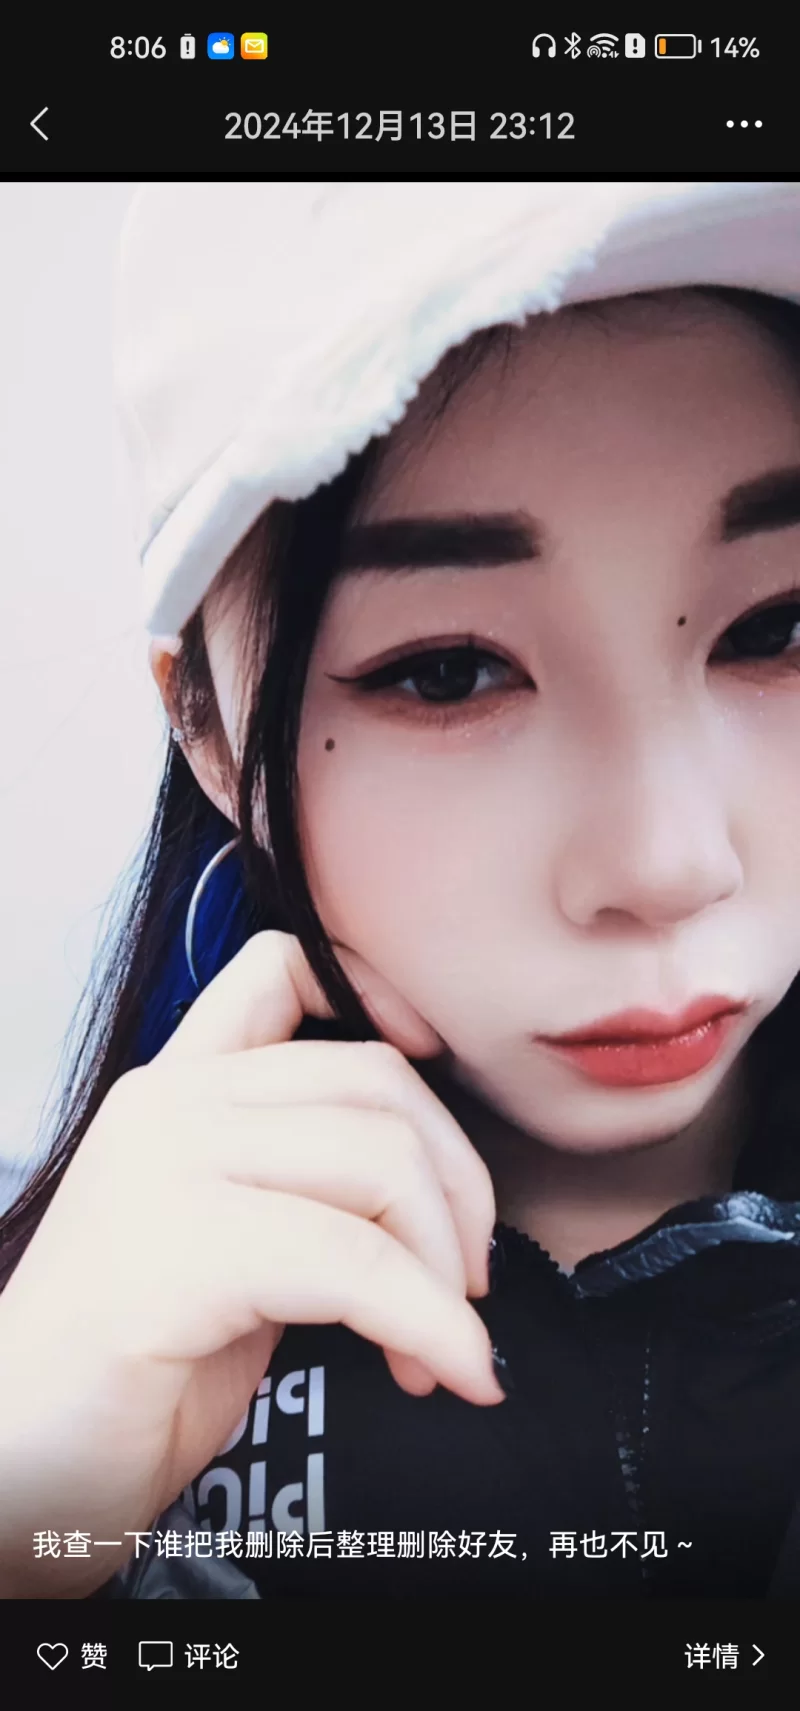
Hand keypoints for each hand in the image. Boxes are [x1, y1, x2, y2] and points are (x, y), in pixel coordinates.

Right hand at [0, 931, 500, 1594]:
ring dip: (446, 1271)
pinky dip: (432, 1326)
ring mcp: (165, 1169)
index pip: (281, 967)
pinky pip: (358, 1265)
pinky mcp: (178, 1252)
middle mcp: (166, 1106)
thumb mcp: (223, 1244)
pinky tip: (450, 1374)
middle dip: (457, 1185)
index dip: (381, 994)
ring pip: (379, 1162)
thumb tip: (432, 1186)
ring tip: (442, 1350)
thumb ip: (296, 1183)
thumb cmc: (129, 1373)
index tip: (442, 1074)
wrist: (16, 1474)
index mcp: (173, 1091)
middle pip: (373, 1080)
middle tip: (465, 1282)